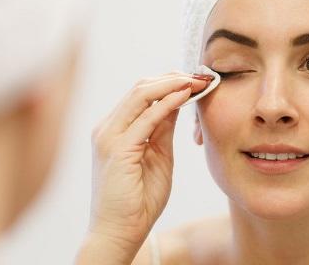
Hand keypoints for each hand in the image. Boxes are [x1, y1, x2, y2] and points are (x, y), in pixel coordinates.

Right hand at [79, 72, 211, 263]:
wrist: (119, 233)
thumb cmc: (138, 201)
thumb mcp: (157, 156)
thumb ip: (163, 129)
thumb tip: (178, 101)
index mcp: (114, 129)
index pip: (141, 92)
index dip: (169, 81)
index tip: (196, 79)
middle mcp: (107, 128)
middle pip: (140, 87)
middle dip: (173, 77)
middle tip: (201, 76)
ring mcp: (108, 137)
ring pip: (140, 94)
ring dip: (172, 84)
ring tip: (197, 80)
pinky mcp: (116, 150)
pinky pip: (145, 117)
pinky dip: (167, 103)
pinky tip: (185, 96)